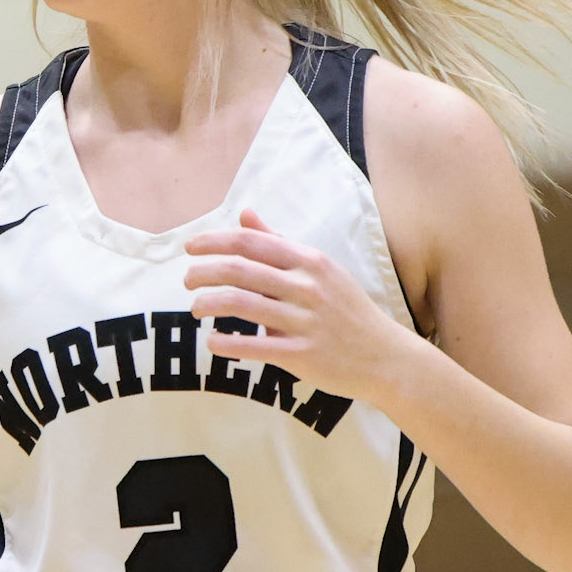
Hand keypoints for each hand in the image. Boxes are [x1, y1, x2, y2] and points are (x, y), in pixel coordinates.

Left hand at [184, 207, 411, 404]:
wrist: (386, 357)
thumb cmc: (348, 311)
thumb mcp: (320, 269)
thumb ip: (279, 243)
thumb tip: (245, 214)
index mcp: (310, 261)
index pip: (251, 243)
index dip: (214, 242)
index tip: (191, 247)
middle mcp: (306, 287)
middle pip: (239, 270)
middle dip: (203, 272)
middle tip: (186, 281)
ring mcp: (304, 321)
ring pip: (241, 305)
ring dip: (208, 303)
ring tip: (195, 307)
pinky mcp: (302, 355)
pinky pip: (254, 347)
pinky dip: (226, 343)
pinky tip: (212, 341)